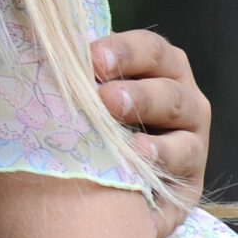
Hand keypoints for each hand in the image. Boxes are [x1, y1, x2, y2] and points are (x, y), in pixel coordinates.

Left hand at [92, 28, 209, 235]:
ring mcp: (191, 137)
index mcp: (156, 67)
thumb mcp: (82, 94)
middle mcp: (181, 97)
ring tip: (127, 136)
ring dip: (152, 124)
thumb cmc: (85, 123)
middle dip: (137, 92)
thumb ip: (74, 73)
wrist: (97, 188)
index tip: (91, 59)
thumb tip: (46, 49)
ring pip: (181, 119)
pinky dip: (162, 160)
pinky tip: (138, 161)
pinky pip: (184, 163)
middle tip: (105, 99)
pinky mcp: (191, 177)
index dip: (123, 50)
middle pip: (168, 88)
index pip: (150, 49)